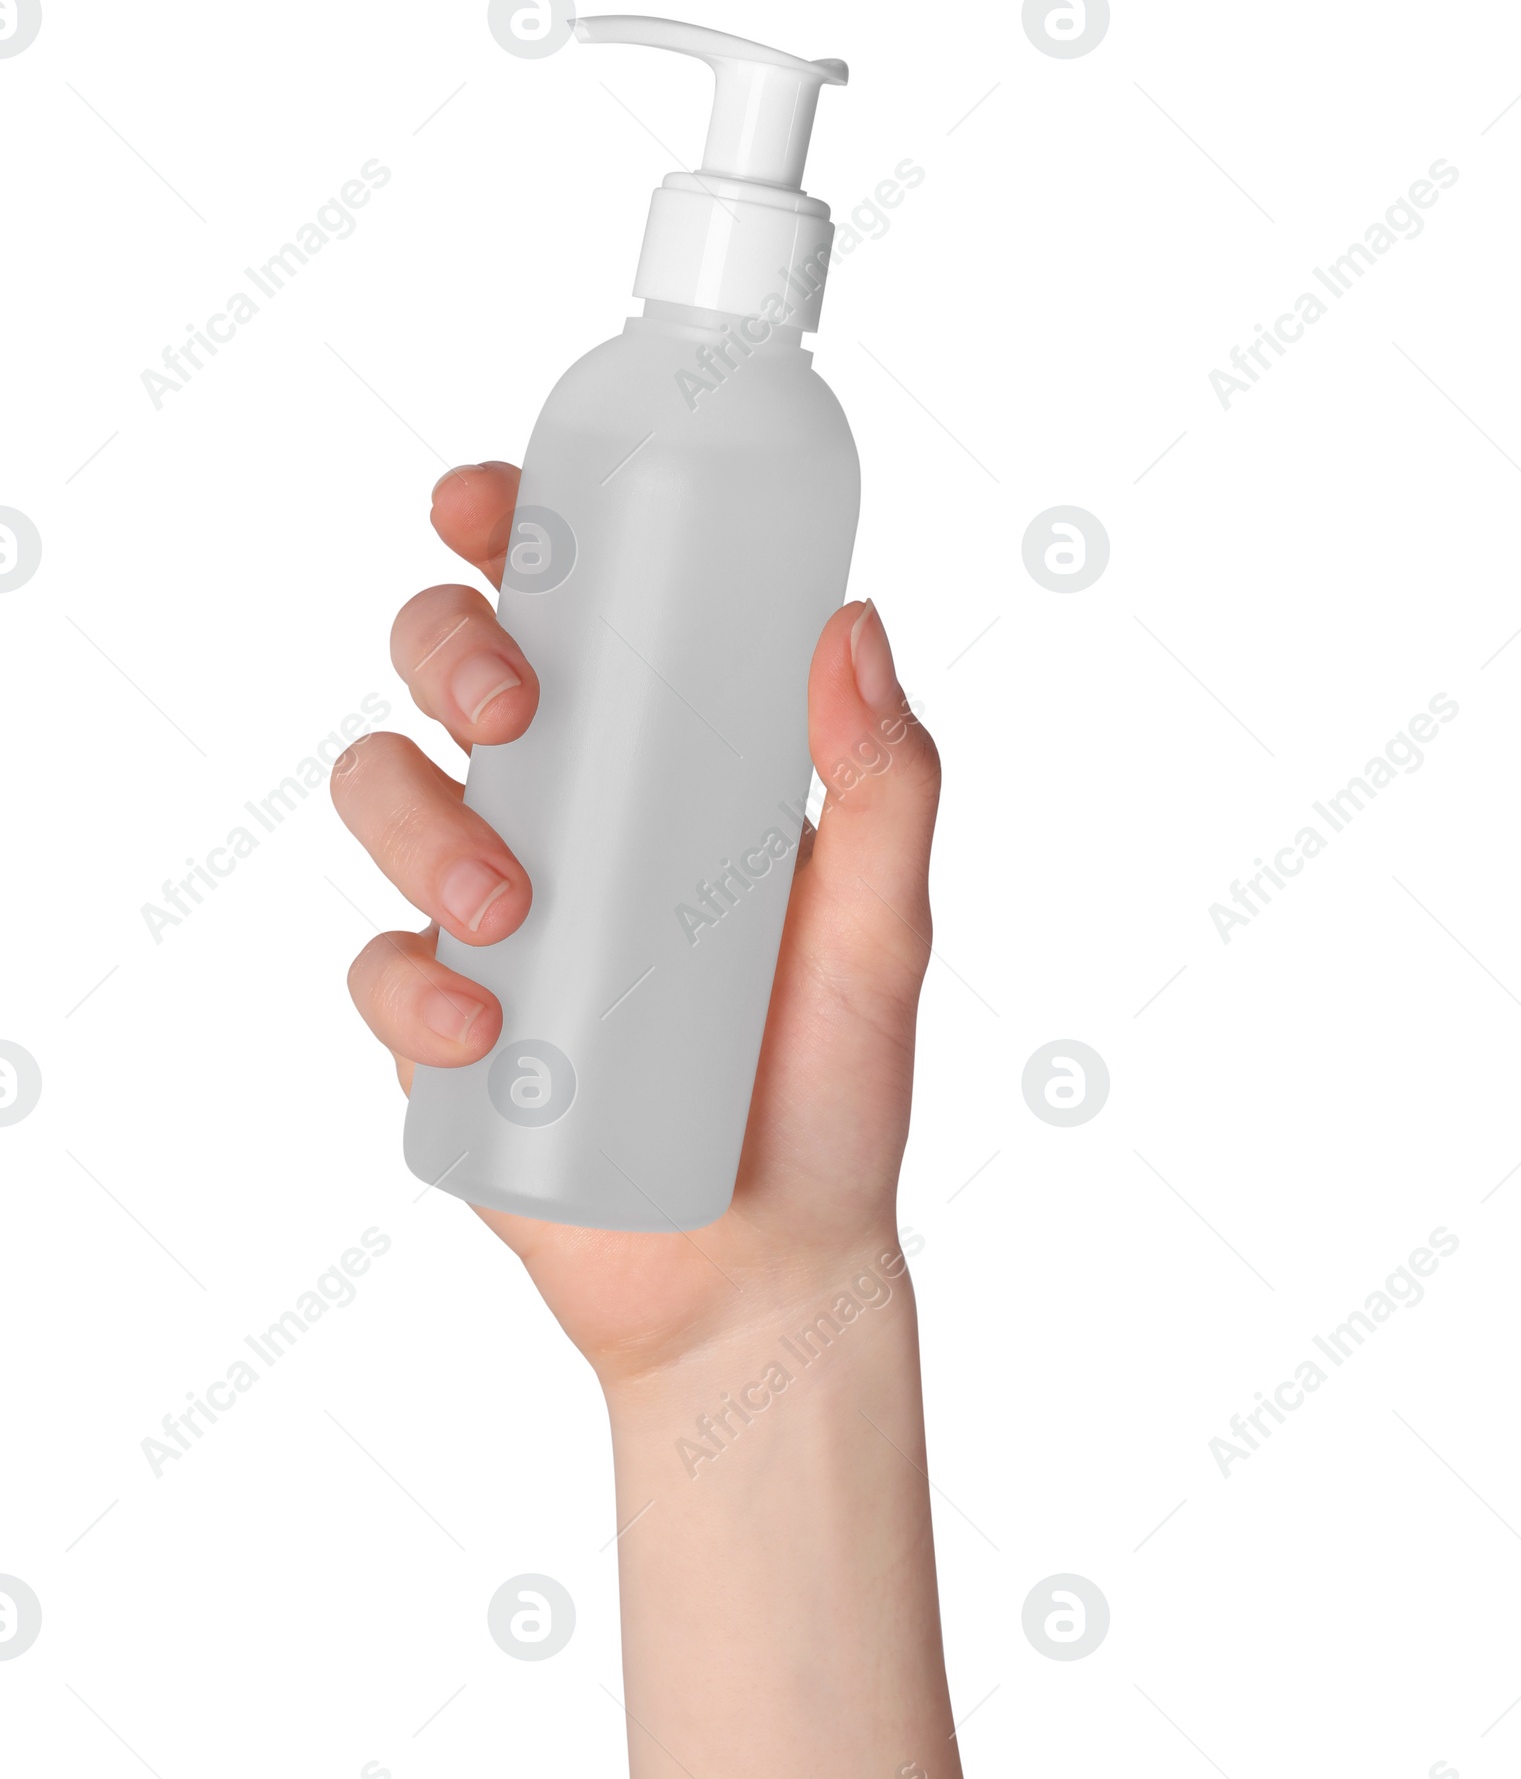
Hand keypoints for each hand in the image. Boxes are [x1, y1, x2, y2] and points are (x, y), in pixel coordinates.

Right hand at [332, 459, 940, 1390]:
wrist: (764, 1272)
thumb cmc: (828, 1091)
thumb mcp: (885, 930)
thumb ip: (890, 786)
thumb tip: (852, 623)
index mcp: (661, 758)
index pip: (567, 608)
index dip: (507, 534)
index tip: (485, 507)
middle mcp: (561, 812)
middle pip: (441, 671)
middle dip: (445, 651)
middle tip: (511, 707)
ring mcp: (484, 915)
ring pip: (378, 794)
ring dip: (419, 820)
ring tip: (507, 907)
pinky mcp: (436, 1024)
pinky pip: (373, 968)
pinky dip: (408, 984)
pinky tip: (481, 1027)